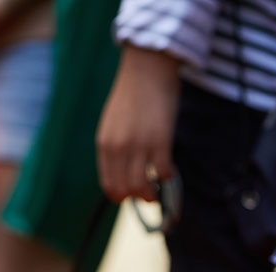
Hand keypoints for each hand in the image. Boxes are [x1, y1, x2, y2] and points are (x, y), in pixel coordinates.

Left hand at [96, 46, 180, 202]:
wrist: (147, 69)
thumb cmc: (132, 95)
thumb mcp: (113, 123)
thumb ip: (115, 147)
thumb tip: (124, 171)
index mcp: (105, 144)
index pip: (109, 185)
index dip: (121, 196)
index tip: (131, 196)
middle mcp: (118, 148)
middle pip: (125, 190)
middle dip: (138, 198)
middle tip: (149, 195)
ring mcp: (139, 146)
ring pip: (142, 187)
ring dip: (152, 194)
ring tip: (159, 190)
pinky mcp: (160, 141)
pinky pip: (163, 172)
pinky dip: (168, 177)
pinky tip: (170, 170)